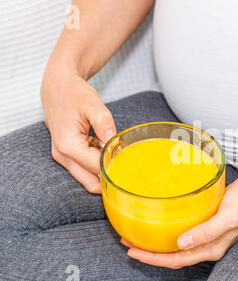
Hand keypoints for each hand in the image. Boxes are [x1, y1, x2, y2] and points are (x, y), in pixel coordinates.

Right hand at [41, 72, 115, 192]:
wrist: (57, 88)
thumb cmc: (74, 94)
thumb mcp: (92, 104)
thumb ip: (104, 123)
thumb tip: (114, 142)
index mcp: (69, 146)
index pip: (97, 168)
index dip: (115, 165)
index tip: (128, 158)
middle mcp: (63, 156)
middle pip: (91, 184)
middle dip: (109, 178)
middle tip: (126, 165)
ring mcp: (63, 158)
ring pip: (88, 179)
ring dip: (103, 170)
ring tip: (114, 152)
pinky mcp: (67, 156)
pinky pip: (85, 169)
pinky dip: (97, 164)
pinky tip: (104, 148)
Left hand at [123, 171, 237, 268]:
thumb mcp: (228, 217)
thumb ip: (206, 232)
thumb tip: (181, 244)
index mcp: (212, 248)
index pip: (177, 259)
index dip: (154, 259)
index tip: (133, 252)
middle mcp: (208, 244)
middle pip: (174, 256)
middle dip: (150, 254)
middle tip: (129, 244)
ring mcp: (207, 234)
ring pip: (177, 246)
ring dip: (157, 244)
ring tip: (138, 236)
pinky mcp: (207, 222)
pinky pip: (184, 232)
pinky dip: (169, 232)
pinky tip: (162, 222)